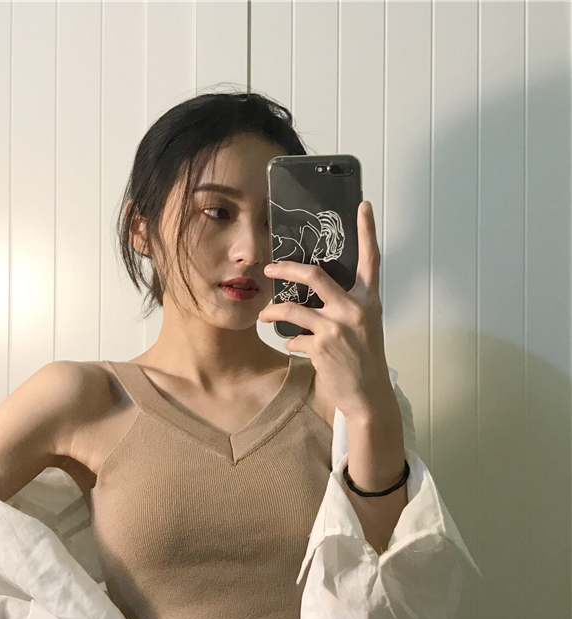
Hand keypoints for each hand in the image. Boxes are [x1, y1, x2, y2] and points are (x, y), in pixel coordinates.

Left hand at [258, 200, 394, 420]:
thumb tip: (316, 295)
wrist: (368, 395)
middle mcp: (354, 309)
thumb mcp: (364, 327)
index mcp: (369, 301)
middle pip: (314, 276)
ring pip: (293, 309)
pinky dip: (290, 341)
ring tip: (264, 314)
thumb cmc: (364, 359)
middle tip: (269, 268)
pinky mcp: (322, 347)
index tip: (363, 206)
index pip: (371, 260)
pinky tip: (293, 345)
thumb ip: (346, 306)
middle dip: (286, 269)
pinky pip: (294, 337)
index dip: (367, 231)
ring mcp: (337, 327)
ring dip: (273, 311)